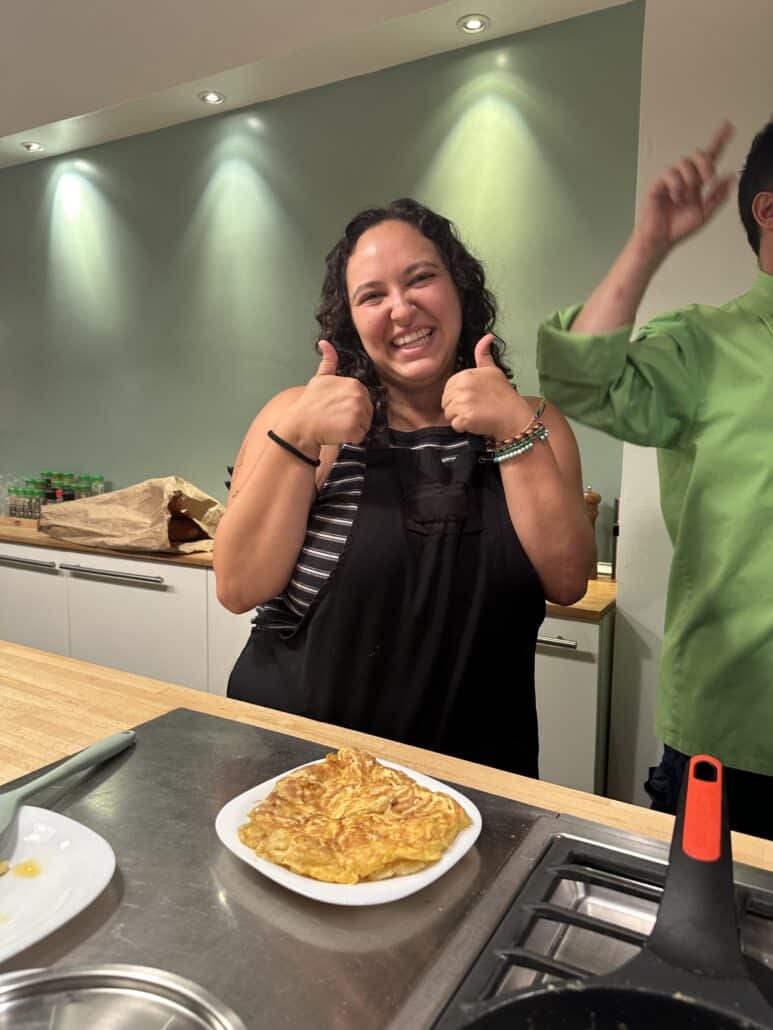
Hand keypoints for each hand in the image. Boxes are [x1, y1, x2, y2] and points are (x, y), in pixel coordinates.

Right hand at [284, 340, 372, 445]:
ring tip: (337, 424)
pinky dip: (351, 438)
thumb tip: (325, 343)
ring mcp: (358, 413)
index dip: (351, 405)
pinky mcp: (355, 430)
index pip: (363, 398)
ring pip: (365, 424)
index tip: (337, 407)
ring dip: (354, 427)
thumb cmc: (310, 403)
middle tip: (336, 417)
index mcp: (354, 383)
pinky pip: (360, 436)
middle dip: (355, 416)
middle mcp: (359, 397)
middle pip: (367, 411)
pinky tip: (338, 433)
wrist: (301, 425)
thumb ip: (328, 361)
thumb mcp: (320, 378)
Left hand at [441, 334, 531, 439]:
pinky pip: (455, 425)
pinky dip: (464, 427)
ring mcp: (463, 402)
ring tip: (476, 415)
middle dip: (457, 408)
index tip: (474, 399)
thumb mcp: (493, 371)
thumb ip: (484, 355)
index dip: (459, 397)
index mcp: (466, 374)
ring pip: (448, 414)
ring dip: (460, 418)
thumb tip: (487, 336)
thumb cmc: (504, 395)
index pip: (448, 388)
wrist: (514, 417)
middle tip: (476, 408)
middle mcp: (462, 386)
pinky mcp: (465, 417)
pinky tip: (476, 423)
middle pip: (446, 402)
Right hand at [633, 121, 734, 257]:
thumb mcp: (705, 213)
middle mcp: (685, 177)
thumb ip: (718, 196)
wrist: (661, 239)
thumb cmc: (679, 228)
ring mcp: (671, 180)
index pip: (710, 158)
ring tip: (684, 198)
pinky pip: (670, 173)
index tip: (729, 126)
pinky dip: (676, 185)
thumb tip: (730, 176)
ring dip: (689, 180)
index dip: (719, 140)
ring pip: (684, 163)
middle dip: (706, 164)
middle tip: (708, 180)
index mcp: (698, 183)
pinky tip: (675, 197)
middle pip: (698, 155)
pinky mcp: (658, 184)